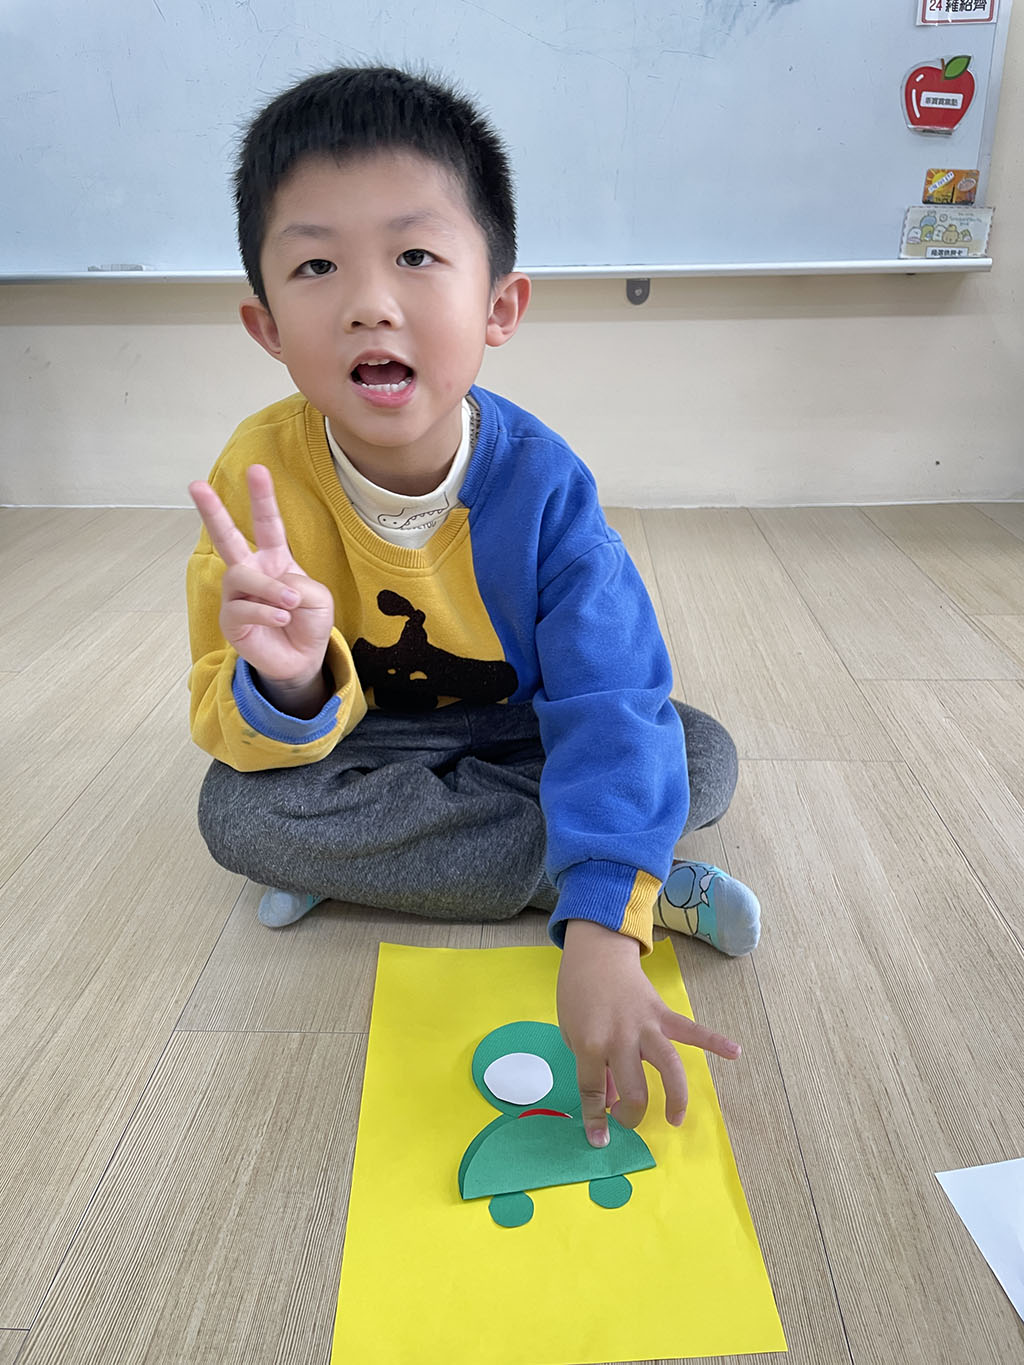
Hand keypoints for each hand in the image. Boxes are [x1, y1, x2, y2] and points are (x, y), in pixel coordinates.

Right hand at [189, 465, 334, 711]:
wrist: (302, 659)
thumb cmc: (308, 622)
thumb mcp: (318, 598)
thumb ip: (300, 584)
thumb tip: (274, 585)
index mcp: (274, 559)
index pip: (267, 524)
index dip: (262, 498)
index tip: (256, 469)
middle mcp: (250, 572)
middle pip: (226, 538)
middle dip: (212, 511)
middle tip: (196, 485)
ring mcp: (237, 596)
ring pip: (242, 577)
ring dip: (270, 589)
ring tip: (291, 603)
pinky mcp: (231, 620)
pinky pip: (243, 608)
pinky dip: (267, 612)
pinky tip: (282, 619)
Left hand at [557, 918, 740, 1147]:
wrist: (595, 954)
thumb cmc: (577, 995)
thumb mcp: (573, 1034)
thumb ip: (594, 1067)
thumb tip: (613, 1099)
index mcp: (591, 1043)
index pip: (594, 1090)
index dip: (596, 1119)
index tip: (600, 1141)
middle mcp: (620, 1038)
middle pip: (634, 1088)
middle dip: (631, 1113)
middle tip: (627, 1119)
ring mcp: (645, 1026)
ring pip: (668, 1065)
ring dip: (676, 1095)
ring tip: (676, 1117)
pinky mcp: (662, 1014)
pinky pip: (691, 1030)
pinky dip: (715, 1041)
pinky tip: (735, 1052)